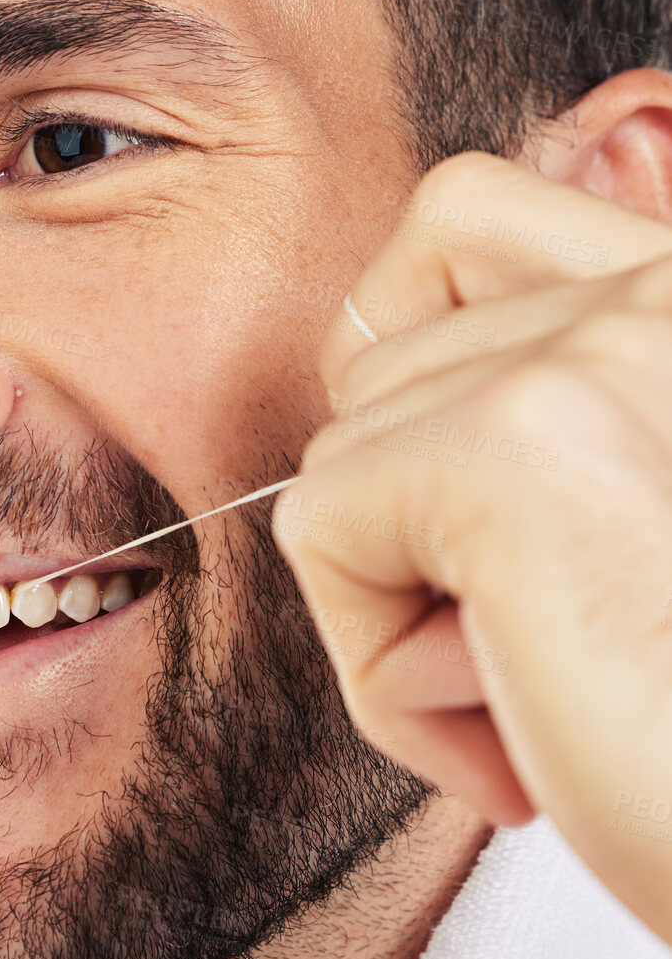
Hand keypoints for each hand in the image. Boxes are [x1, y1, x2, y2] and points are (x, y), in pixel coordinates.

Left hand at [272, 152, 671, 946]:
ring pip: (349, 445)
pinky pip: (319, 527)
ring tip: (545, 694)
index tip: (501, 534)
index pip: (464, 217)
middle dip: (422, 526)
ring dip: (408, 602)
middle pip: (388, 352)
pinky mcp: (516, 444)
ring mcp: (606, 347)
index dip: (429, 374)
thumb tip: (379, 339)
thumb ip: (563, 410)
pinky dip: (377, 666)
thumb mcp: (641, 515)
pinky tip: (512, 741)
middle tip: (543, 655)